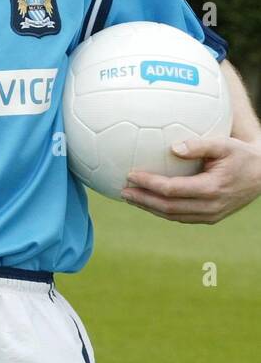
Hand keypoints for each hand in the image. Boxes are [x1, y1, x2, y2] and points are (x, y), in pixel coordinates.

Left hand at [123, 137, 260, 223]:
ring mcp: (211, 215)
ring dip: (149, 208)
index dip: (149, 184)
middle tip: (122, 191)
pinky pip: (181, 217)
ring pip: (173, 216)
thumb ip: (199, 145)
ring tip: (130, 197)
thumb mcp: (224, 144)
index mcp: (212, 189)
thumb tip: (173, 148)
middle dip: (142, 200)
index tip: (131, 175)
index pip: (172, 190)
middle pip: (168, 207)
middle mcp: (210, 206)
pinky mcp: (210, 217)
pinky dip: (162, 211)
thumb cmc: (241, 155)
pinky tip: (148, 202)